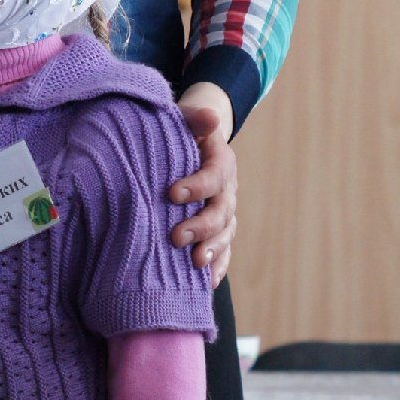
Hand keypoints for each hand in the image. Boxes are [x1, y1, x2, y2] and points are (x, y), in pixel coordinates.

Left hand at [170, 82, 236, 289]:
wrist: (189, 142)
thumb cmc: (179, 131)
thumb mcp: (184, 118)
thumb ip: (194, 118)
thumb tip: (210, 117)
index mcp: (220, 160)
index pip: (215, 174)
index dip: (198, 185)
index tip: (172, 193)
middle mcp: (227, 189)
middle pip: (222, 211)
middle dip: (202, 225)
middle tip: (176, 236)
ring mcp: (225, 211)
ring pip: (225, 234)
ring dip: (212, 250)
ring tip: (194, 262)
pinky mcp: (218, 229)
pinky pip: (224, 250)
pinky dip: (218, 265)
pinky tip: (207, 281)